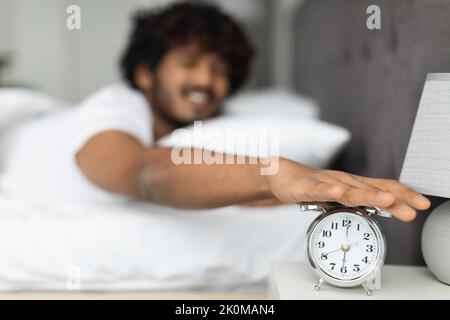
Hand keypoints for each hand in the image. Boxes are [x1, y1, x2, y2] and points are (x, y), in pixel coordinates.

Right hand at [268, 159, 430, 221]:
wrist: (280, 175)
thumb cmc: (310, 185)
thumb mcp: (338, 195)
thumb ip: (356, 202)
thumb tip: (380, 211)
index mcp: (352, 185)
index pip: (382, 188)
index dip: (403, 195)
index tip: (421, 204)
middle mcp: (343, 181)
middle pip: (371, 190)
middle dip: (395, 199)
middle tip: (413, 208)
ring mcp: (325, 183)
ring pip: (349, 190)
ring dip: (369, 195)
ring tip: (386, 201)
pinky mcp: (305, 186)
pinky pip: (318, 189)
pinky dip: (329, 190)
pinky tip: (338, 192)